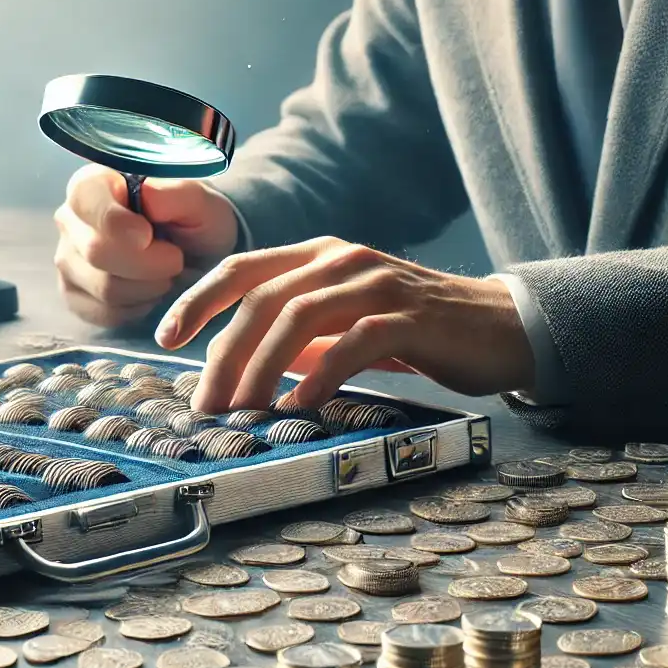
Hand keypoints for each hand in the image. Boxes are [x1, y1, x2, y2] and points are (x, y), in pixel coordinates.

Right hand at [54, 164, 239, 327]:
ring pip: (104, 288)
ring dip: (149, 287)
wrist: (200, 255)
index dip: (117, 223)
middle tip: (176, 259)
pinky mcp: (73, 294)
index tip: (148, 236)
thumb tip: (147, 194)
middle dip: (148, 264)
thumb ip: (179, 192)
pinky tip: (149, 290)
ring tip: (165, 273)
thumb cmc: (198, 220)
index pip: (87, 200)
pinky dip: (138, 308)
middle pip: (96, 251)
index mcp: (95, 183)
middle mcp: (71, 218)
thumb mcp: (203, 201)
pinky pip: (103, 313)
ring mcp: (67, 258)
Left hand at [155, 237, 536, 412]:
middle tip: (207, 404)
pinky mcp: (411, 317)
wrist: (502, 326)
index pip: (241, 269)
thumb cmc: (418, 329)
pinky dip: (320, 375)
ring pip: (300, 316)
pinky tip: (302, 406)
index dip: (197, 301)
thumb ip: (300, 335)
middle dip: (225, 353)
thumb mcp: (347, 322)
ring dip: (263, 369)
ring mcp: (378, 284)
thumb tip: (244, 367)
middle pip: (262, 299)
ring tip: (245, 411)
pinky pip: (354, 342)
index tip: (165, 339)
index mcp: (319, 255)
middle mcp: (342, 259)